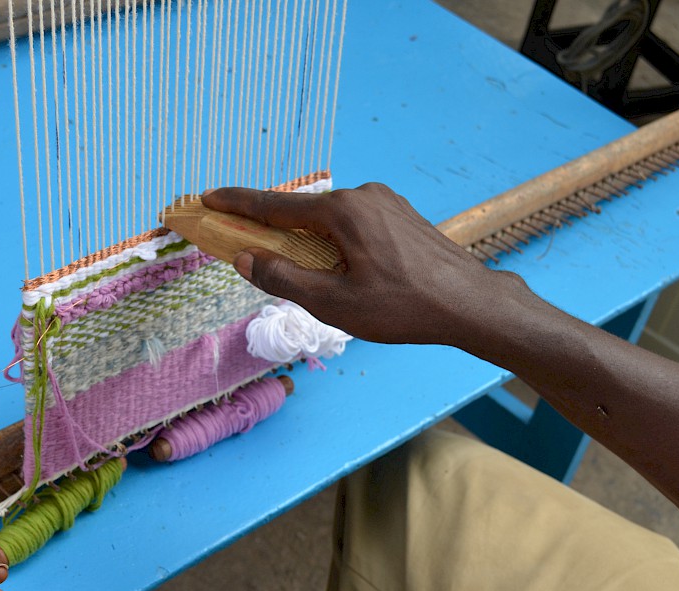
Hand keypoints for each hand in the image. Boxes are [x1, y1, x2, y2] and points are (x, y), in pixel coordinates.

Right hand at [203, 182, 525, 347]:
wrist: (470, 303)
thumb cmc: (403, 307)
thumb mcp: (334, 303)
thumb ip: (284, 279)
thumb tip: (246, 259)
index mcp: (343, 211)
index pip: (275, 206)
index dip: (237, 204)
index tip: (208, 197)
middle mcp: (364, 195)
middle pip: (302, 212)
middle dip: (272, 226)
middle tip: (245, 242)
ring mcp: (386, 202)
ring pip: (330, 219)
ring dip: (307, 239)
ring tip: (297, 269)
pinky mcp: (401, 215)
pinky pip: (353, 223)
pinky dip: (333, 239)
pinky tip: (337, 266)